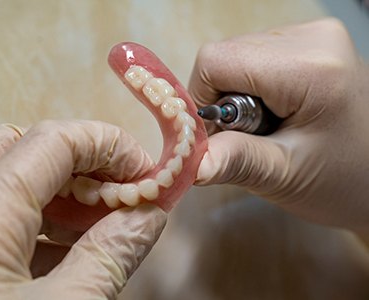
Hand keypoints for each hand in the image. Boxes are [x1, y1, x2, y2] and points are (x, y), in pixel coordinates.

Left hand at [0, 121, 166, 298]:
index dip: (110, 146)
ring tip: (104, 225)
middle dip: (84, 164)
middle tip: (120, 193)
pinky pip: (2, 217)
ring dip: (67, 194)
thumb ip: (108, 257)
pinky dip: (45, 222)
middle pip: (22, 148)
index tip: (146, 174)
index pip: (53, 141)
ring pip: (12, 182)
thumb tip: (150, 215)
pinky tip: (72, 251)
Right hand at [188, 18, 368, 232]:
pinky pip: (255, 56)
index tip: (218, 135)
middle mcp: (312, 36)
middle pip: (226, 56)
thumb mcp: (284, 176)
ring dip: (237, 95)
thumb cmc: (341, 180)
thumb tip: (191, 162)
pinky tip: (276, 111)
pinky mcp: (311, 41)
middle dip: (223, 101)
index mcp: (309, 67)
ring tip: (269, 126)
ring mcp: (313, 34)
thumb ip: (236, 161)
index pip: (216, 60)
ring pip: (238, 55)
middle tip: (251, 136)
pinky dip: (251, 87)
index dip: (202, 99)